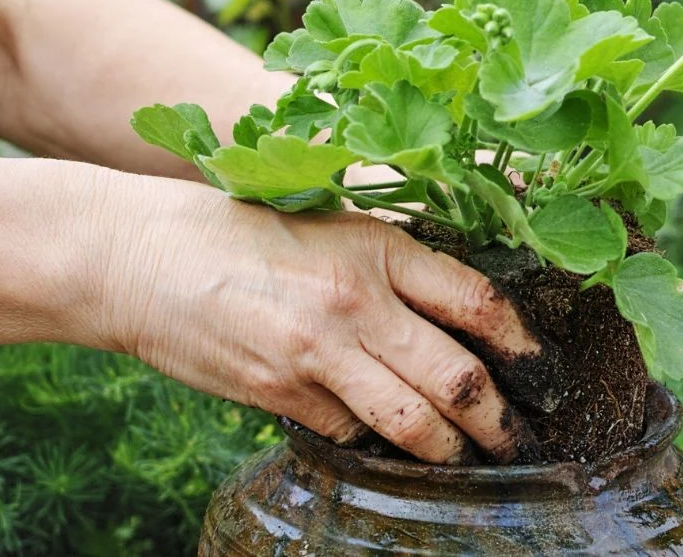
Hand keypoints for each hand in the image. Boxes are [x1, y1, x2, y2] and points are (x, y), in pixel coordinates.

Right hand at [95, 177, 541, 463]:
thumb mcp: (330, 222)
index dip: (523, 343)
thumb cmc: (240, 230)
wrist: (142, 257)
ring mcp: (318, 355)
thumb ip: (393, 264)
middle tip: (519, 439)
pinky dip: (374, 442)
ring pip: (412, 423)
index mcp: (378, 247)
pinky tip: (389, 446)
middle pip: (459, 378)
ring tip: (469, 460)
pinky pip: (349, 432)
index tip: (540, 367)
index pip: (478, 302)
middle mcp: (357, 303)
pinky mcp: (281, 394)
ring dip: (449, 451)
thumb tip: (456, 317)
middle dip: (499, 422)